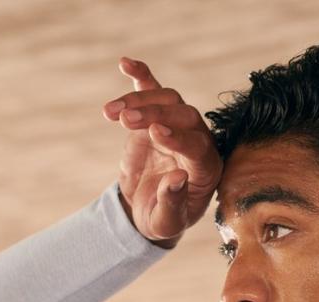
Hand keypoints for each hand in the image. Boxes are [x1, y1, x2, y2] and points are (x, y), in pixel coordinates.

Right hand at [103, 57, 221, 248]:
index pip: (197, 146)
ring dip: (140, 101)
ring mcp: (177, 125)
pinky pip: (153, 90)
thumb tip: (177, 179)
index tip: (155, 133)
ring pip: (167, 101)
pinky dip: (141, 75)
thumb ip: (172, 203)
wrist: (148, 208)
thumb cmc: (164, 218)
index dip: (178, 138)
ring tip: (111, 112)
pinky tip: (125, 63)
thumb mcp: (167, 221)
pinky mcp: (155, 116)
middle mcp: (198, 140)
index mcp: (207, 168)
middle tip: (127, 121)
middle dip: (155, 115)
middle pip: (184, 116)